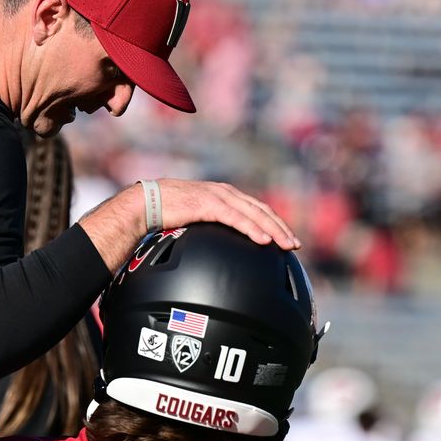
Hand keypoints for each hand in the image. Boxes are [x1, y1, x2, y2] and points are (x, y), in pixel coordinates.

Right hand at [157, 179, 297, 249]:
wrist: (146, 204)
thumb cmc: (166, 214)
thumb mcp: (195, 219)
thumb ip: (211, 227)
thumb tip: (219, 248)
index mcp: (224, 195)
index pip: (256, 208)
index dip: (274, 222)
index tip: (286, 238)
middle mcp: (225, 193)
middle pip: (261, 210)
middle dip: (280, 227)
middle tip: (294, 244)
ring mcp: (218, 196)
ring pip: (254, 213)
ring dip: (273, 229)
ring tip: (285, 244)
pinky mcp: (208, 204)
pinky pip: (236, 218)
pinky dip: (252, 228)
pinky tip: (263, 240)